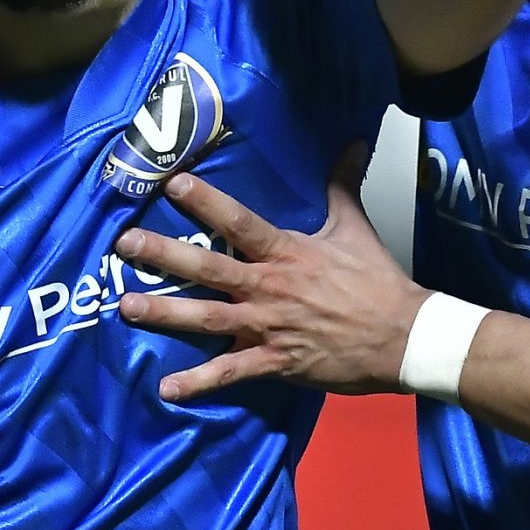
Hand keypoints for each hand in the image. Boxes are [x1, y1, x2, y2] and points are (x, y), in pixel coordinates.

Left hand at [113, 143, 424, 400]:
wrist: (405, 338)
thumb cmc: (378, 281)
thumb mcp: (356, 228)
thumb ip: (342, 184)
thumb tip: (353, 141)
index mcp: (287, 253)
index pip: (239, 222)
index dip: (206, 202)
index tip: (172, 184)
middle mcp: (270, 287)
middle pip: (208, 267)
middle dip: (164, 255)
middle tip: (124, 244)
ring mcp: (269, 326)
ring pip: (207, 318)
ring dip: (165, 313)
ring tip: (126, 306)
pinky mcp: (275, 362)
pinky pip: (231, 373)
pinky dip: (199, 383)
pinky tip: (167, 389)